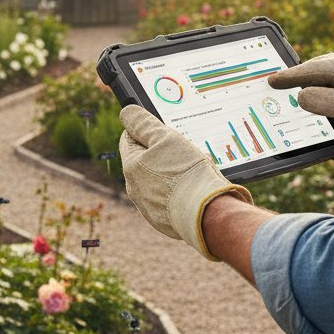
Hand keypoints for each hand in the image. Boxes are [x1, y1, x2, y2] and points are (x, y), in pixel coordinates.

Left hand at [118, 106, 252, 259]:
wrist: (206, 212)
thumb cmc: (186, 172)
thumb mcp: (165, 137)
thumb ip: (143, 123)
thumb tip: (127, 113)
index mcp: (131, 166)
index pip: (129, 139)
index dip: (145, 130)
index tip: (161, 129)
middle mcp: (134, 189)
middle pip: (144, 161)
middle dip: (160, 153)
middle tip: (182, 150)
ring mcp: (148, 207)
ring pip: (157, 181)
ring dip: (170, 172)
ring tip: (192, 170)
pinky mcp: (163, 220)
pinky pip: (167, 200)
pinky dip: (178, 192)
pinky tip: (193, 188)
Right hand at [268, 45, 333, 128]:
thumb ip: (322, 102)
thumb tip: (301, 96)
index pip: (308, 69)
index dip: (287, 77)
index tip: (270, 80)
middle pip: (315, 69)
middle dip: (298, 78)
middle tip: (276, 85)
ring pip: (326, 73)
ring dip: (314, 84)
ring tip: (297, 92)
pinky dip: (327, 87)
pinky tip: (326, 98)